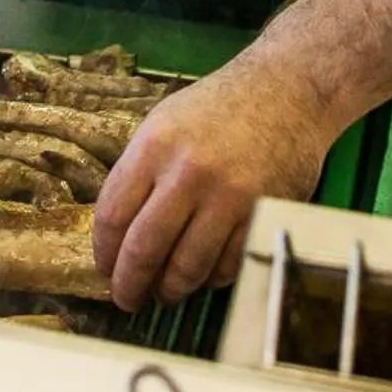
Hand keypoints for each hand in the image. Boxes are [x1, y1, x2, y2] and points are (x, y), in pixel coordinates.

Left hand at [92, 58, 339, 309]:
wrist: (287, 92)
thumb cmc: (218, 108)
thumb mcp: (162, 124)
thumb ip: (139, 172)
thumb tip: (116, 229)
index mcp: (153, 148)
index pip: (113, 215)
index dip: (104, 252)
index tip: (104, 268)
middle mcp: (188, 174)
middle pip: (144, 249)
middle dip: (129, 284)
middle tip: (126, 299)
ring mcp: (229, 198)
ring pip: (187, 266)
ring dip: (170, 289)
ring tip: (164, 293)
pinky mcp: (263, 215)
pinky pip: (229, 265)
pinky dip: (211, 279)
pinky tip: (202, 277)